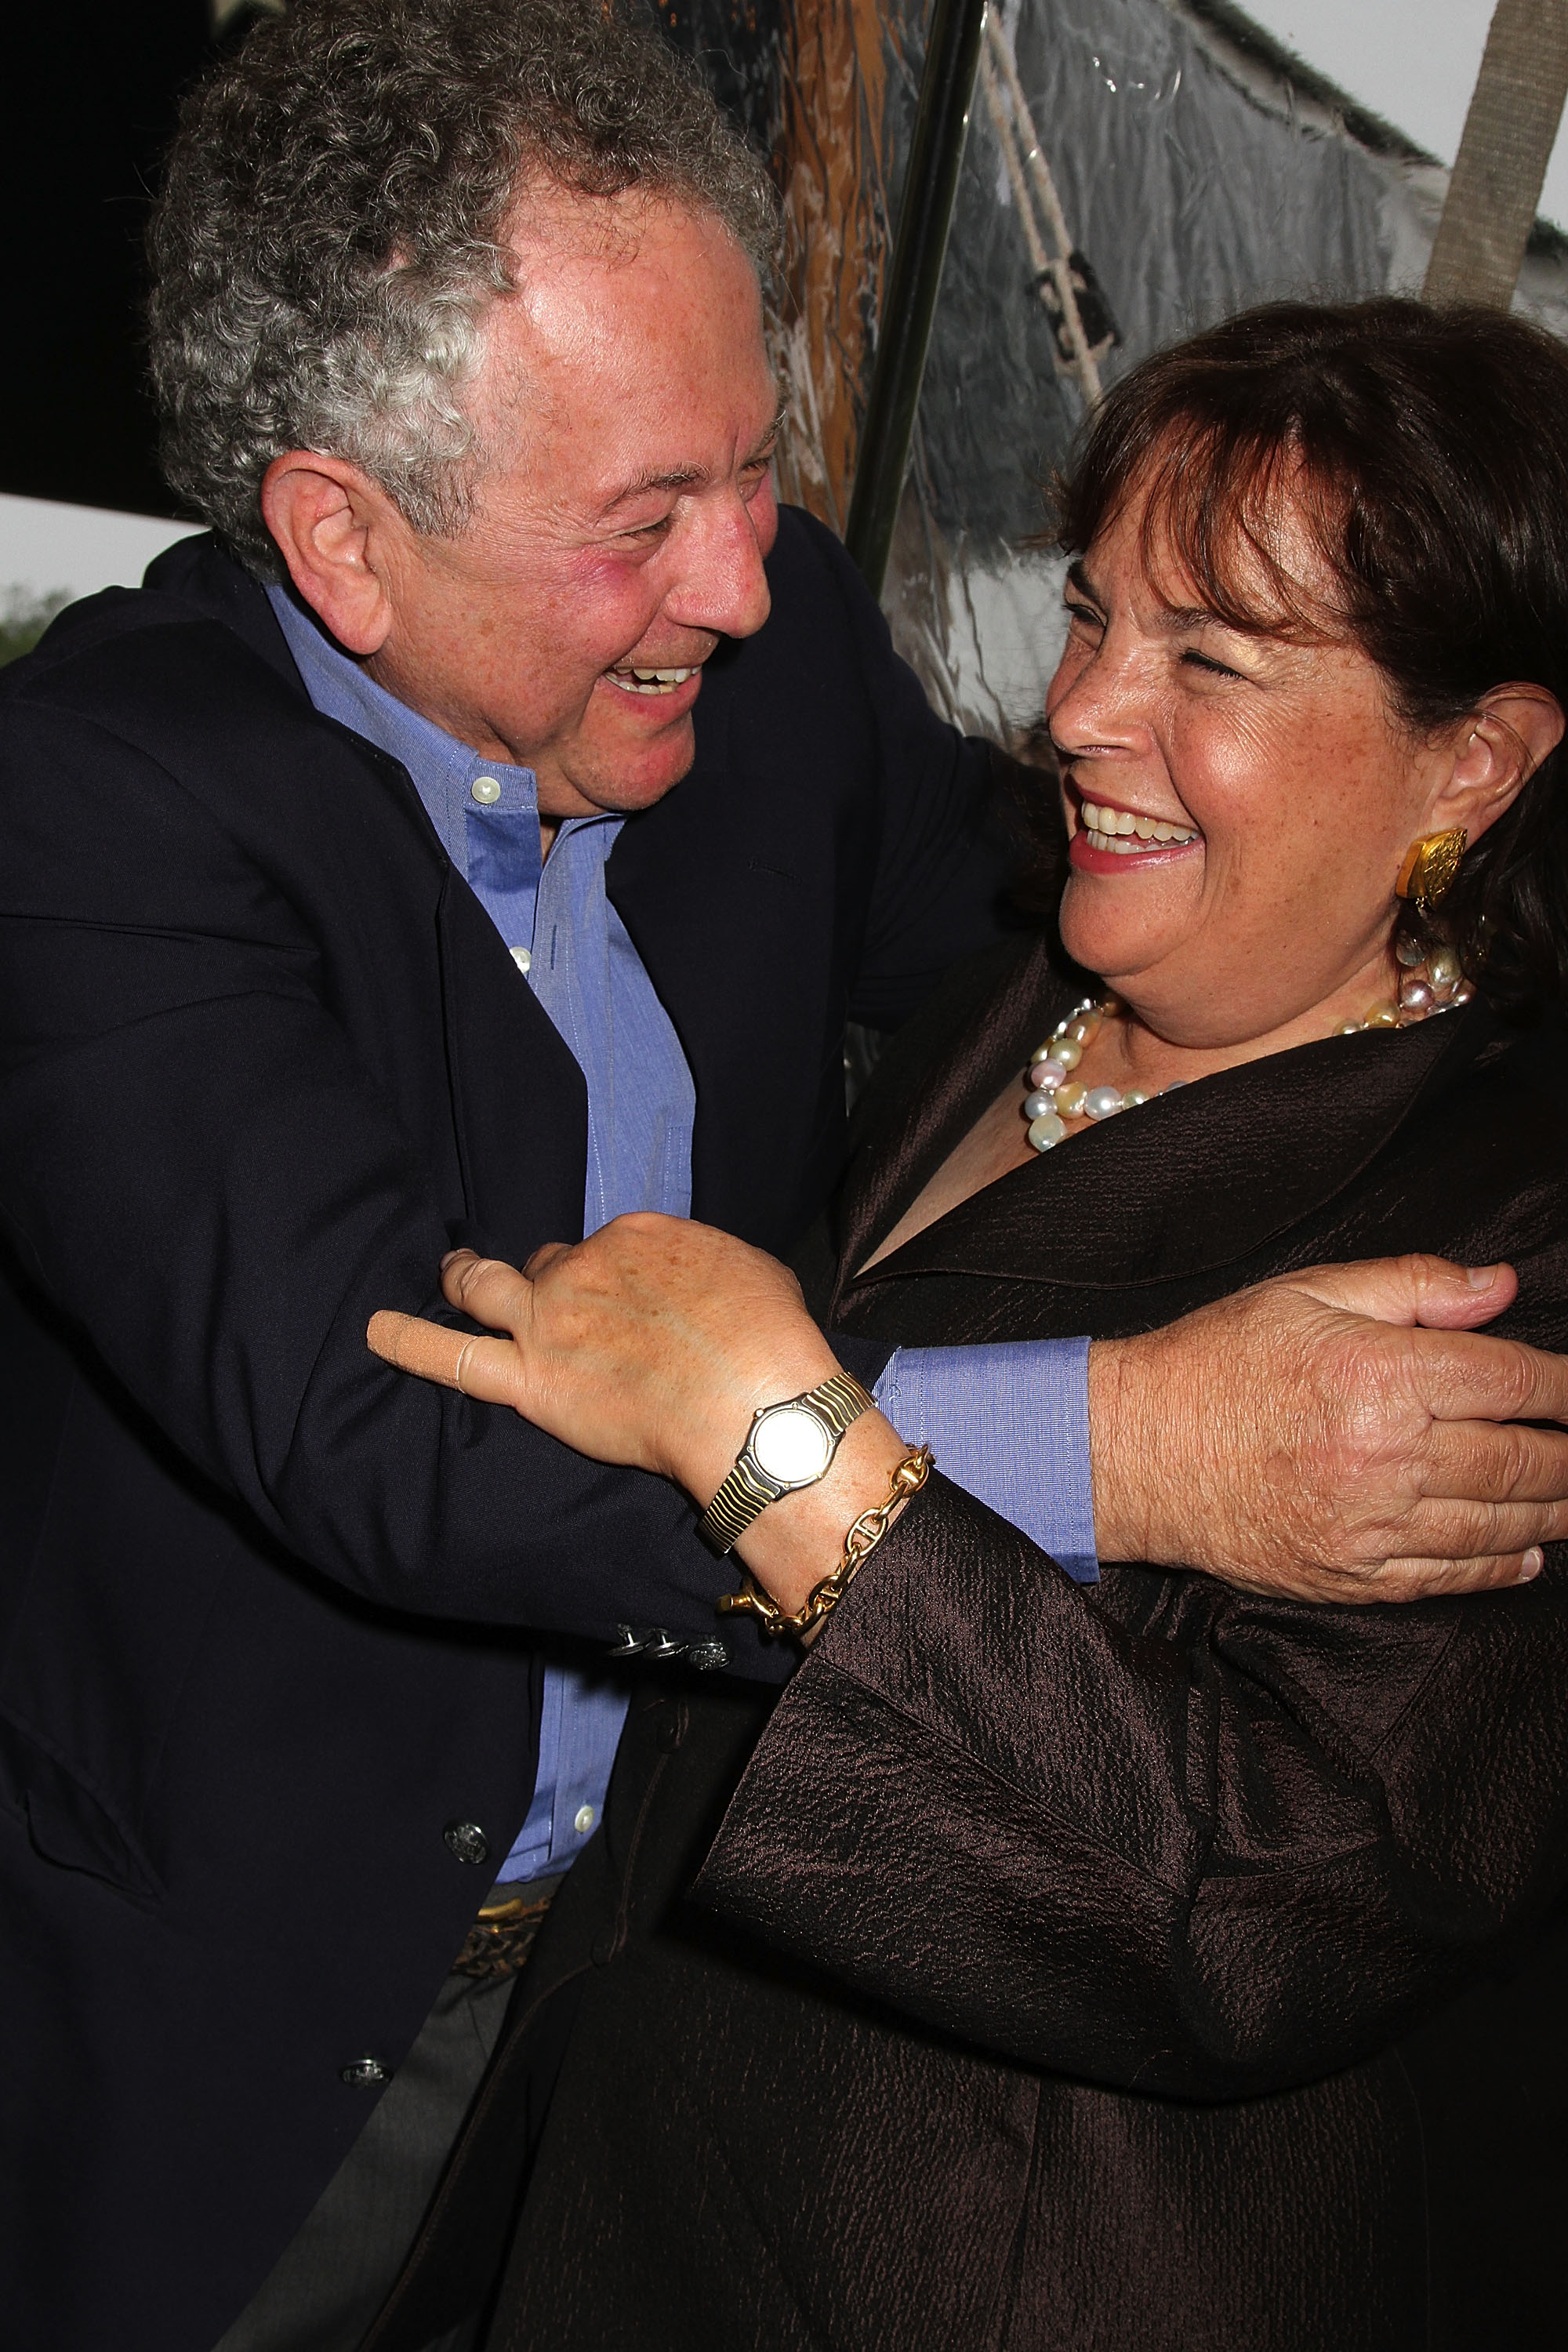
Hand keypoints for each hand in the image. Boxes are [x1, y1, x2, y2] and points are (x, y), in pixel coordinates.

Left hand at [369, 1214, 842, 1497]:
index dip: (610, 1274)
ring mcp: (551, 1322)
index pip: (606, 1248)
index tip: (626, 1300)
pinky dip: (410, 1342)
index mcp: (638, 1237)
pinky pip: (456, 1360)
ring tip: (451, 1277)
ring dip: (464, 1280)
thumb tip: (706, 1286)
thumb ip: (709, 1270)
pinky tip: (375, 1332)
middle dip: (546, 1277)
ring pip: (486, 1287)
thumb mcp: (753, 1273)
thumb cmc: (770, 1340)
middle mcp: (583, 1268)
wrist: (754, 1402)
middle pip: (548, 1263)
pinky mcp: (532, 1381)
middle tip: (549, 1296)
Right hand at [1090, 1255, 1567, 1598]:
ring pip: (1499, 1525)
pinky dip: (1501, 1567)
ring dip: (1554, 1512)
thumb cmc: (1215, 1361)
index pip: (1512, 1380)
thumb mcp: (1309, 1292)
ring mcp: (1371, 1525)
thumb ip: (1414, 1285)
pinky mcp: (1350, 1575)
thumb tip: (1501, 1287)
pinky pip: (1449, 1578)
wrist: (1132, 1450)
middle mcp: (1386, 1455)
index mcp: (1381, 1374)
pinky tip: (1527, 1553)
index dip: (1566, 1385)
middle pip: (1523, 1461)